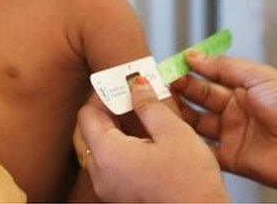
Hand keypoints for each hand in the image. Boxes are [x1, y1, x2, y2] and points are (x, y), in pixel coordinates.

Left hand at [74, 76, 227, 201]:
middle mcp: (100, 174)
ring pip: (95, 150)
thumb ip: (149, 105)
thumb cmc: (190, 180)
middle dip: (104, 111)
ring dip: (109, 130)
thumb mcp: (173, 132)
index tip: (122, 86)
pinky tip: (140, 141)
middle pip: (86, 133)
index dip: (103, 96)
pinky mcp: (118, 197)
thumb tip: (136, 85)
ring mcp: (107, 189)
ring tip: (136, 117)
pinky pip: (106, 166)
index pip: (87, 115)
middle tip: (128, 97)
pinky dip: (115, 149)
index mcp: (108, 155)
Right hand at [173, 53, 276, 201]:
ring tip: (159, 103)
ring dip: (178, 112)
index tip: (168, 65)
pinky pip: (202, 148)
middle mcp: (235, 109)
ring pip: (196, 121)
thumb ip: (225, 66)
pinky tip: (172, 131)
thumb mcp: (260, 77)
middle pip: (198, 97)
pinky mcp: (228, 157)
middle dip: (178, 89)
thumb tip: (194, 56)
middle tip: (157, 83)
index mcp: (244, 88)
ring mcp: (231, 133)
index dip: (189, 70)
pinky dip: (187, 142)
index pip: (209, 75)